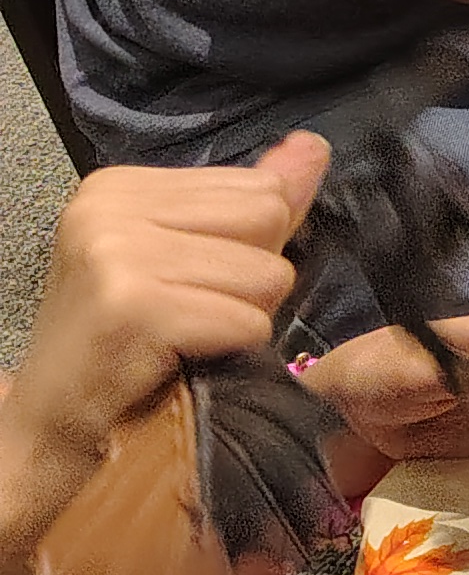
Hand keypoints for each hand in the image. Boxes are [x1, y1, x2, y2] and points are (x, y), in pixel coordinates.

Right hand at [2, 139, 323, 525]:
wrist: (49, 427)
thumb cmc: (123, 346)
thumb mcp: (185, 259)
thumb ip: (251, 203)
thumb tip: (313, 147)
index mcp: (120, 185)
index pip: (260, 188)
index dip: (249, 248)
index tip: (188, 284)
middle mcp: (110, 205)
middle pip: (268, 218)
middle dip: (251, 280)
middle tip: (190, 315)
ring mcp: (115, 252)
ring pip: (266, 274)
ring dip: (242, 319)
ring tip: (183, 339)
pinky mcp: (132, 305)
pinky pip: (245, 321)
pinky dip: (230, 350)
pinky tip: (180, 361)